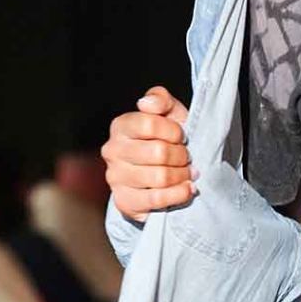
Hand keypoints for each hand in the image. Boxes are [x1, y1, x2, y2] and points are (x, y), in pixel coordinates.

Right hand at [103, 86, 193, 217]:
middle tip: (187, 159)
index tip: (181, 137)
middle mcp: (112, 151)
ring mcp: (115, 178)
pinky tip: (187, 189)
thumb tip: (146, 103)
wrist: (160, 177)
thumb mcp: (169, 114)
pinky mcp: (124, 201)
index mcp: (121, 126)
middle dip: (181, 156)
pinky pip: (157, 199)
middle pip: (159, 152)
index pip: (150, 124)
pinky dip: (179, 194)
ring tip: (187, 173)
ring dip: (183, 176)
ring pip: (160, 177)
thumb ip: (160, 100)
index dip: (173, 131)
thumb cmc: (166, 141)